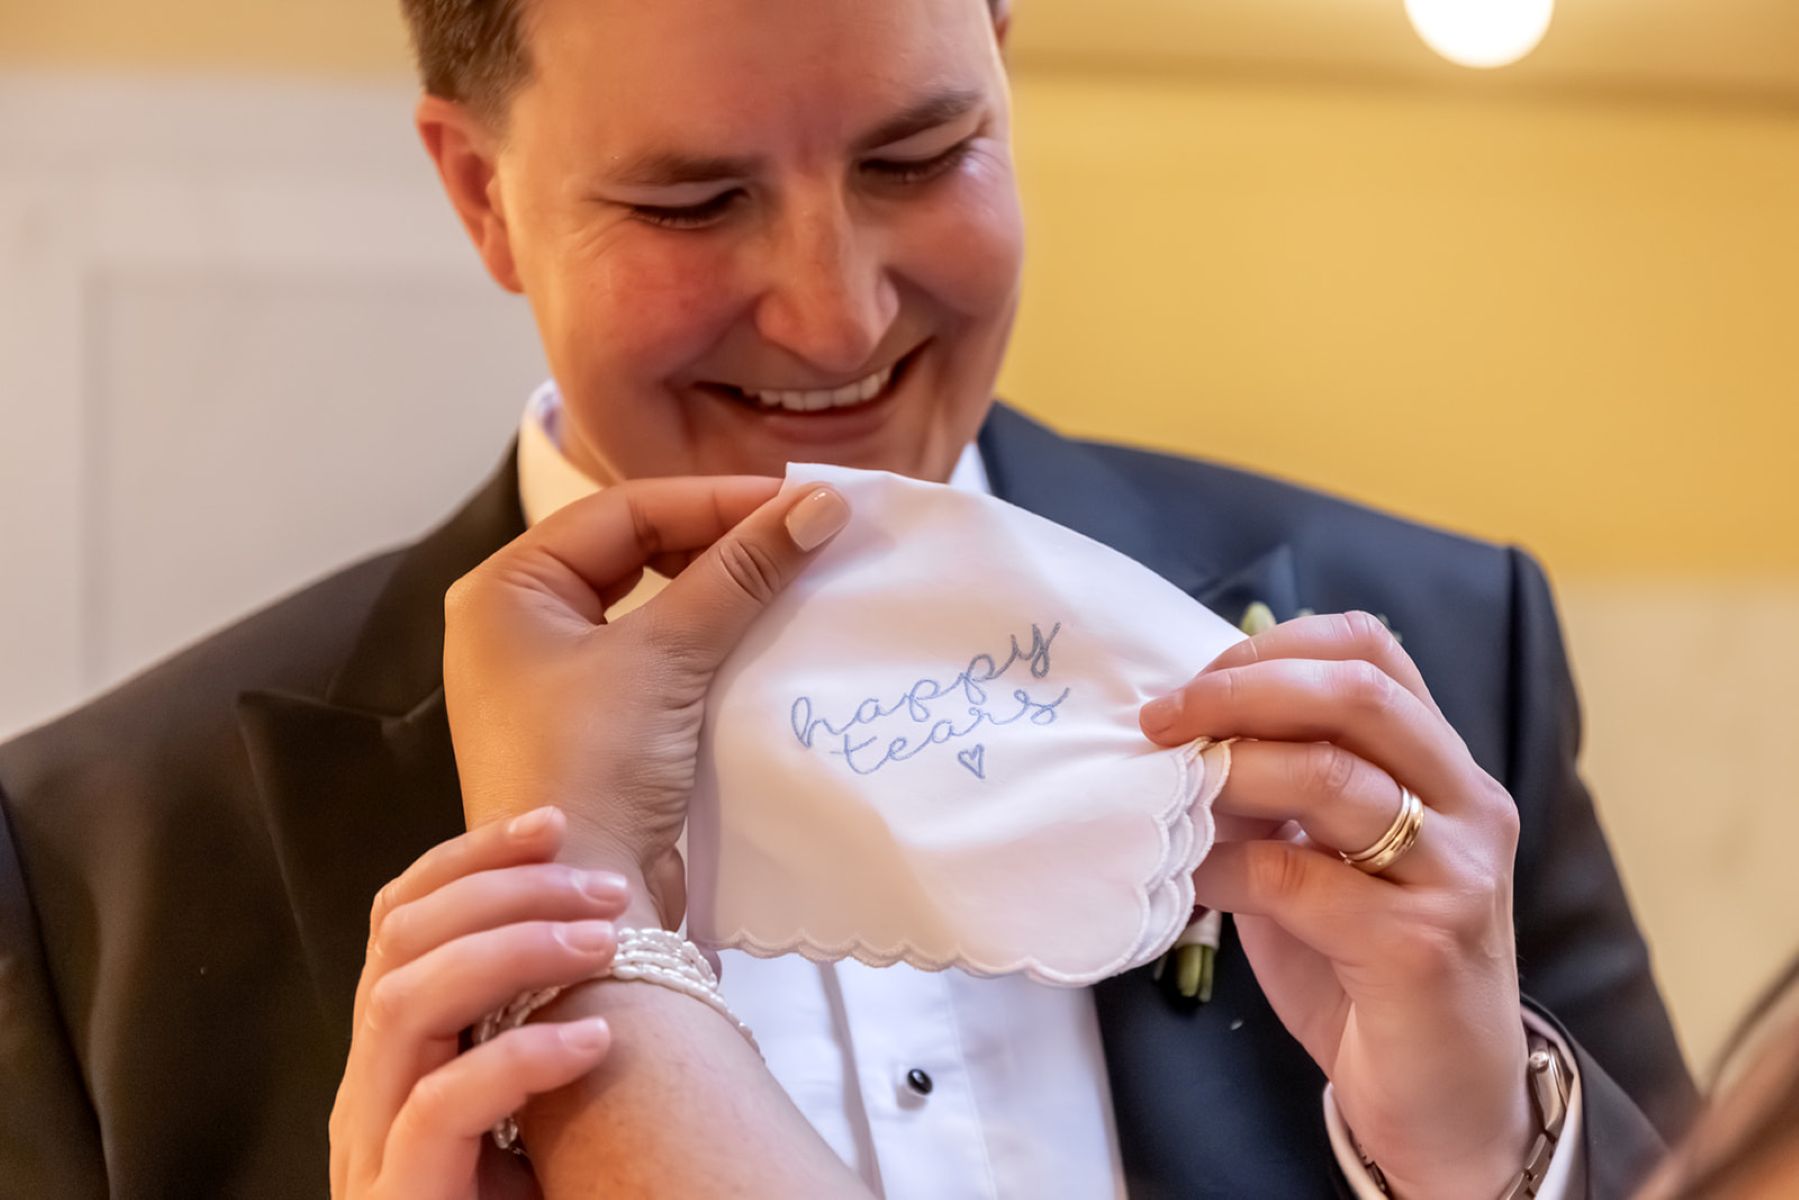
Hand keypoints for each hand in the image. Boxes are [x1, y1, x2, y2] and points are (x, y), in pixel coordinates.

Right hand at [330, 806, 629, 1199]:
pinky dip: (519, 1059)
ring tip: (603, 942)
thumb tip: (620, 929)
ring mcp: (370, 1149)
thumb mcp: (532, 1099)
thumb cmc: (529, 1198)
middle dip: (504, 891)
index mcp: (394, 1054)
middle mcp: (365, 1090)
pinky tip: (593, 1041)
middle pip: (399, 944)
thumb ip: (539, 1020)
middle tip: (607, 889)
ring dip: (509, 952)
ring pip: (403, 1005)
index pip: (399, 920)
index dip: (471, 858)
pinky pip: (437, 1110)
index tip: (556, 824)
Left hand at [442, 477, 848, 926]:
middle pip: (636, 551)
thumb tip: (816, 507)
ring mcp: (558, 678)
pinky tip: (767, 633)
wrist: (581, 901)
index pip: (624, 511)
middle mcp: (521, 626)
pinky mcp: (600, 724)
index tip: (797, 501)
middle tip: (802, 533)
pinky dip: (714, 640)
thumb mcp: (664, 655)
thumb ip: (740, 574)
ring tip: (794, 573)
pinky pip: (662, 656)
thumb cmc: (588, 769)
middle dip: (720, 540)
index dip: (715, 501)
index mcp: (506, 590)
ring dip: (723, 589)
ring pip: (654, 604)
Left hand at [1141, 613, 1531, 1198]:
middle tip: (1160, 719)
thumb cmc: (1370, 970)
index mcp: (1442, 766)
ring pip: (1331, 776)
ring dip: (1227, 772)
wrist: (1448, 1103)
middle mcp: (1466, 804)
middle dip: (1240, 691)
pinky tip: (1188, 881)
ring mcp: (1453, 873)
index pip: (1372, 650)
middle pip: (1356, 692)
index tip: (1195, 680)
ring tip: (1169, 794)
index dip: (1274, 647)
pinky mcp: (1420, 945)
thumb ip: (1279, 791)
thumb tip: (1180, 731)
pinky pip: (1297, 879)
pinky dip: (1223, 869)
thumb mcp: (1325, 858)